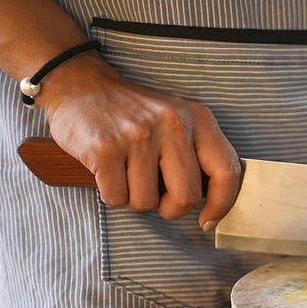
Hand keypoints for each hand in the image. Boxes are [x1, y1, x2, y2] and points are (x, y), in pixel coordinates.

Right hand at [37, 53, 240, 229]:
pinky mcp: (105, 148)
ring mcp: (138, 135)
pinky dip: (111, 193)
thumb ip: (199, 154)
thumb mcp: (178, 120)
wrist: (80, 86)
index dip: (221, 205)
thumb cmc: (134, 114)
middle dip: (171, 209)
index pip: (226, 171)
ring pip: (147, 202)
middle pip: (187, 197)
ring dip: (134, 198)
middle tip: (158, 198)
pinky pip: (117, 198)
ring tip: (127, 172)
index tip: (208, 221)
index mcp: (197, 118)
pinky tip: (108, 170)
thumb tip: (215, 205)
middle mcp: (172, 124)